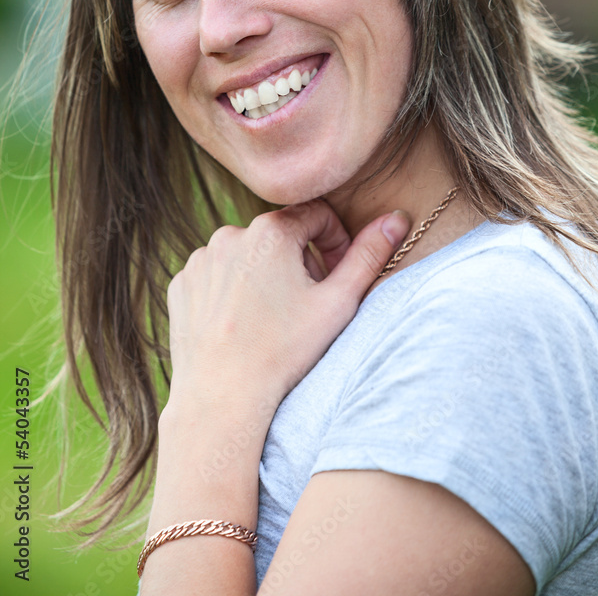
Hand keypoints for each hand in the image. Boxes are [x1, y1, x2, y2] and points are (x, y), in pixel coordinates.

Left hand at [165, 199, 410, 410]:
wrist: (222, 399)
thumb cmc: (286, 352)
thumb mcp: (339, 302)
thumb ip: (369, 255)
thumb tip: (397, 219)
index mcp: (270, 230)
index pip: (316, 215)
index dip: (335, 242)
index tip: (337, 276)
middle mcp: (229, 234)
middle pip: (281, 235)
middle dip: (300, 260)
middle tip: (308, 304)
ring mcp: (201, 259)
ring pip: (247, 254)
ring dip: (266, 273)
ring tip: (274, 317)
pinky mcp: (182, 284)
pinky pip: (216, 274)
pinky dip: (233, 289)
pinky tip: (243, 323)